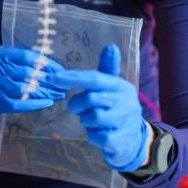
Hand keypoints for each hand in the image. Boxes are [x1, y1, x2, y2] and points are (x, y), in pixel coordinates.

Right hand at [0, 46, 65, 115]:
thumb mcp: (0, 58)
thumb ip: (18, 59)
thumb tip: (48, 66)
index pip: (27, 57)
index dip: (46, 64)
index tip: (60, 70)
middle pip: (28, 74)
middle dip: (48, 80)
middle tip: (62, 84)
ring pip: (24, 89)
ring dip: (44, 92)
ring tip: (57, 94)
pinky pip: (18, 103)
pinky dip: (34, 104)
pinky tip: (47, 103)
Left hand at [48, 44, 149, 172]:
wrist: (134, 140)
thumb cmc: (116, 109)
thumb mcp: (113, 89)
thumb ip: (107, 69)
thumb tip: (111, 46)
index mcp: (121, 87)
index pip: (95, 78)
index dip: (73, 77)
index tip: (53, 78)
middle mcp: (126, 102)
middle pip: (91, 99)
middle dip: (79, 105)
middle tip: (80, 109)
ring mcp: (125, 122)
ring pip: (93, 118)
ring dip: (86, 121)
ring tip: (92, 121)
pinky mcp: (120, 141)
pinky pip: (97, 136)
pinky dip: (92, 136)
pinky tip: (98, 134)